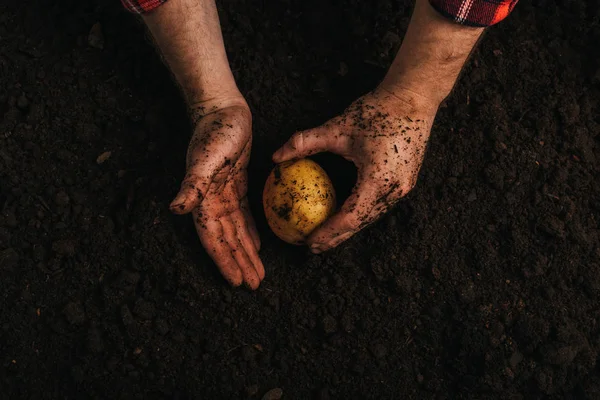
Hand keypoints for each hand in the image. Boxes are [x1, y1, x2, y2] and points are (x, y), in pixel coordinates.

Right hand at [170, 97, 264, 288]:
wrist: (222, 108)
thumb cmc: (215, 130)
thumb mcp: (205, 157)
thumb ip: (192, 184)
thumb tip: (175, 209)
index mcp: (203, 199)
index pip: (214, 238)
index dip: (224, 261)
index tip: (237, 282)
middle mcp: (212, 201)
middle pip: (227, 239)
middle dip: (240, 263)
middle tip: (255, 284)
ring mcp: (224, 194)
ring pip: (237, 230)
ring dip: (246, 251)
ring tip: (258, 272)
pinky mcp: (236, 185)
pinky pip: (243, 215)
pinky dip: (250, 231)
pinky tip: (257, 245)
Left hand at [273, 87, 438, 252]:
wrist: (415, 96)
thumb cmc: (377, 110)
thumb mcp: (337, 127)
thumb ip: (304, 142)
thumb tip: (276, 156)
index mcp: (378, 180)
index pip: (349, 218)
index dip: (328, 233)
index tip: (308, 242)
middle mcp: (395, 190)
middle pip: (361, 224)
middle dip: (336, 238)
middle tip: (311, 246)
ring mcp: (404, 188)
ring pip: (372, 216)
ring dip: (349, 228)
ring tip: (325, 235)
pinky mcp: (407, 182)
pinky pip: (380, 205)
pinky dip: (361, 214)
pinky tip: (345, 213)